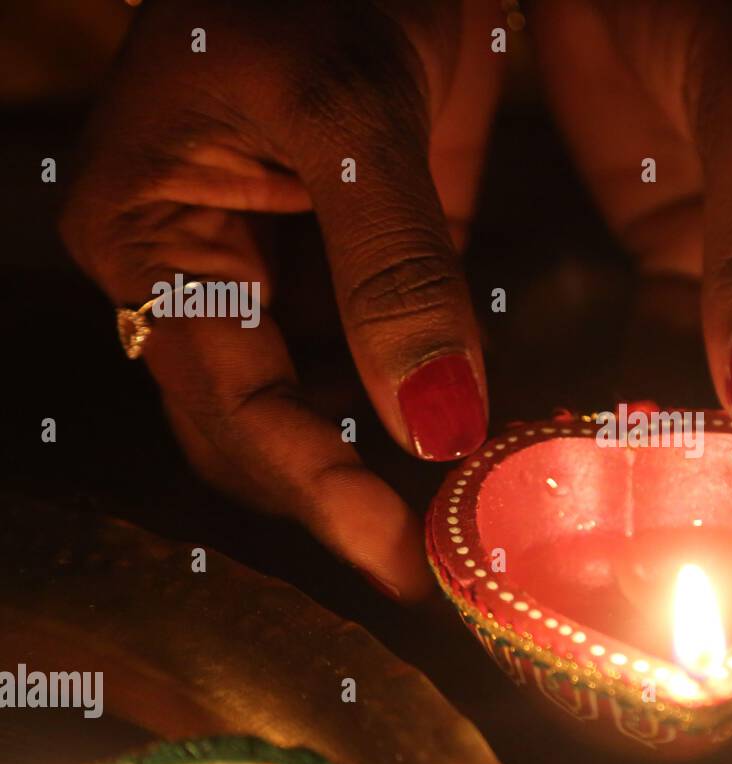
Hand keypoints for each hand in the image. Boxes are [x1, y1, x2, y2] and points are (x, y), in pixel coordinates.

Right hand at [61, 0, 503, 599]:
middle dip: (341, 499)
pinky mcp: (346, 260)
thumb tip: (437, 421)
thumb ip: (393, 267)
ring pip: (310, 406)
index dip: (315, 486)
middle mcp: (195, 267)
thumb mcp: (351, 111)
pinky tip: (465, 449)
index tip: (400, 557)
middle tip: (436, 566)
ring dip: (377, 468)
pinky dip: (410, 409)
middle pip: (254, 428)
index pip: (226, 401)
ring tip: (455, 532)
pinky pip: (365, 359)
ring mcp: (271, 267)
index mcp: (150, 231)